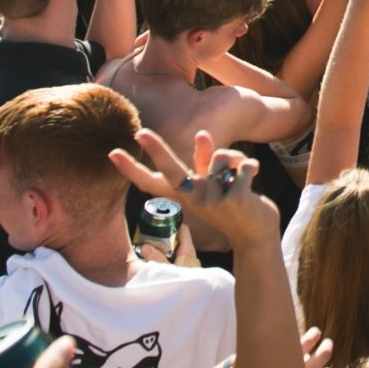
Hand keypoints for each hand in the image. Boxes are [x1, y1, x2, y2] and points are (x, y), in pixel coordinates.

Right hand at [110, 128, 281, 248]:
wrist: (256, 235)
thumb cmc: (232, 206)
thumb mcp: (214, 185)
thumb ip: (205, 161)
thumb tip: (200, 133)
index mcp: (185, 195)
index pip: (152, 182)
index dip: (131, 169)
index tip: (112, 153)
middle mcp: (194, 199)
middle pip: (171, 170)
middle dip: (156, 149)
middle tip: (140, 132)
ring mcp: (213, 200)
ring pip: (222, 157)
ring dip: (235, 160)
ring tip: (240, 181)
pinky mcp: (235, 199)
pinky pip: (243, 166)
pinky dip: (251, 167)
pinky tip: (254, 179)